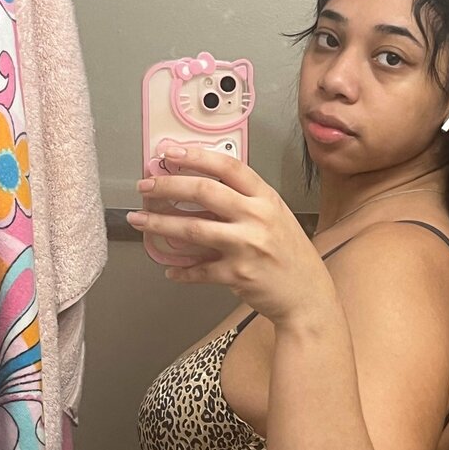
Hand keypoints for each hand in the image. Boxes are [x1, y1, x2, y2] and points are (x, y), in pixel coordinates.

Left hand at [126, 145, 334, 327]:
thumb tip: (203, 190)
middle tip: (146, 186)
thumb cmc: (292, 258)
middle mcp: (257, 218)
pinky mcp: (238, 274)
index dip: (195, 156)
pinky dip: (180, 271)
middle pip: (203, 191)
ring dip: (159, 224)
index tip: (170, 152)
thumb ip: (246, 202)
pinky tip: (171, 269)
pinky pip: (199, 270)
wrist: (308, 297)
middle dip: (167, 186)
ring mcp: (247, 246)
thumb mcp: (277, 218)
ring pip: (192, 229)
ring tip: (139, 220)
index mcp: (266, 199)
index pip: (227, 166)